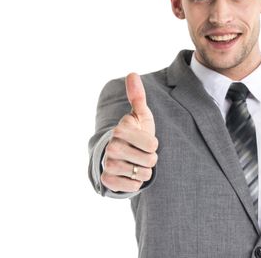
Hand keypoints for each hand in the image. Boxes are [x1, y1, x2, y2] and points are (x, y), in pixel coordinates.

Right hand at [101, 73, 157, 191]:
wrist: (120, 156)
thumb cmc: (135, 134)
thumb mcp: (140, 116)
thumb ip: (137, 97)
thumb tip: (132, 73)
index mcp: (120, 130)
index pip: (152, 144)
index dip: (153, 145)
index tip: (145, 141)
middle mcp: (111, 146)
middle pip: (149, 160)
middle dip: (150, 160)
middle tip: (141, 154)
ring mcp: (108, 163)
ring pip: (142, 174)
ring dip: (144, 172)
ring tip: (136, 164)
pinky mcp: (107, 180)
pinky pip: (132, 186)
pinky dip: (135, 183)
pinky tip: (130, 175)